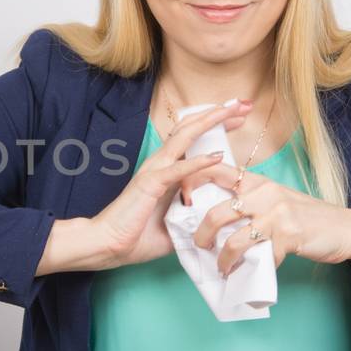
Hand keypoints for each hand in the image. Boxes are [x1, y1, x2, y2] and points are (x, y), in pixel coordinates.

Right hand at [36, 100, 252, 274]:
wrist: (107, 246)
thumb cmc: (135, 237)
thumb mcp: (175, 225)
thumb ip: (193, 218)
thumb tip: (215, 222)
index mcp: (164, 170)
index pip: (192, 138)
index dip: (215, 124)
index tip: (238, 117)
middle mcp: (159, 164)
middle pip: (190, 128)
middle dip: (218, 114)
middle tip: (243, 104)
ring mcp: (154, 171)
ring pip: (184, 137)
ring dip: (209, 123)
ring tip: (231, 111)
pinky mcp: (150, 184)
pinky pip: (178, 169)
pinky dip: (199, 161)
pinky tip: (218, 155)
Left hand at [180, 164, 350, 274]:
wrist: (346, 228)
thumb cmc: (308, 216)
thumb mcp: (276, 199)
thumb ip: (249, 201)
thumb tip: (215, 215)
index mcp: (257, 182)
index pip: (215, 171)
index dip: (192, 182)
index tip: (182, 201)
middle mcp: (264, 194)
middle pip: (217, 212)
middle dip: (201, 234)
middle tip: (199, 246)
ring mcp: (276, 215)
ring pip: (233, 239)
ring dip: (222, 258)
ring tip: (220, 267)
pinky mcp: (287, 237)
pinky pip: (259, 257)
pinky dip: (249, 269)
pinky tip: (246, 274)